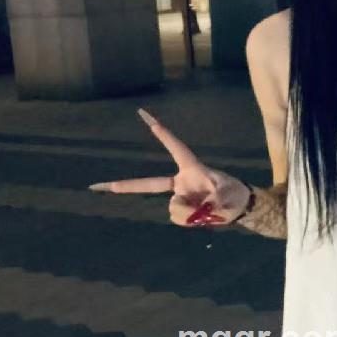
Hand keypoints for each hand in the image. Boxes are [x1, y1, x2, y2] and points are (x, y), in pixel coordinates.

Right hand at [88, 108, 250, 226]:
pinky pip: (179, 218)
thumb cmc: (234, 193)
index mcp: (191, 168)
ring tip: (211, 209)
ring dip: (192, 212)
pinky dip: (192, 219)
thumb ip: (210, 198)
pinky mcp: (182, 209)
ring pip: (174, 208)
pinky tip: (204, 216)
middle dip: (124, 185)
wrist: (238, 207)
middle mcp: (180, 182)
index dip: (162, 133)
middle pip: (149, 183)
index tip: (146, 117)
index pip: (175, 147)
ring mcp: (180, 196)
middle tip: (99, 186)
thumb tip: (190, 207)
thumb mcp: (228, 192)